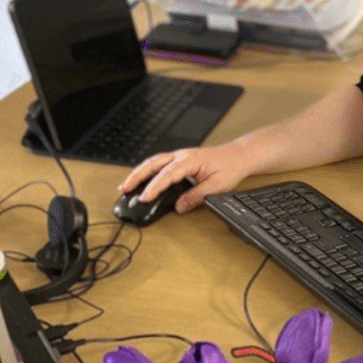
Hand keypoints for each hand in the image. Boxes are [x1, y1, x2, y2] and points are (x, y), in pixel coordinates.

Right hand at [118, 139, 247, 213]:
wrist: (238, 155)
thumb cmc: (230, 167)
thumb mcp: (216, 186)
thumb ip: (196, 196)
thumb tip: (179, 207)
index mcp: (190, 160)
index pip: (167, 174)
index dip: (154, 187)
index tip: (144, 197)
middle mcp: (181, 155)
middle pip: (153, 164)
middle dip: (136, 176)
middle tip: (123, 189)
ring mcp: (179, 156)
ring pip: (153, 162)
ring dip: (139, 173)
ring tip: (126, 186)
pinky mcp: (180, 160)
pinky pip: (160, 164)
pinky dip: (148, 171)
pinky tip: (141, 180)